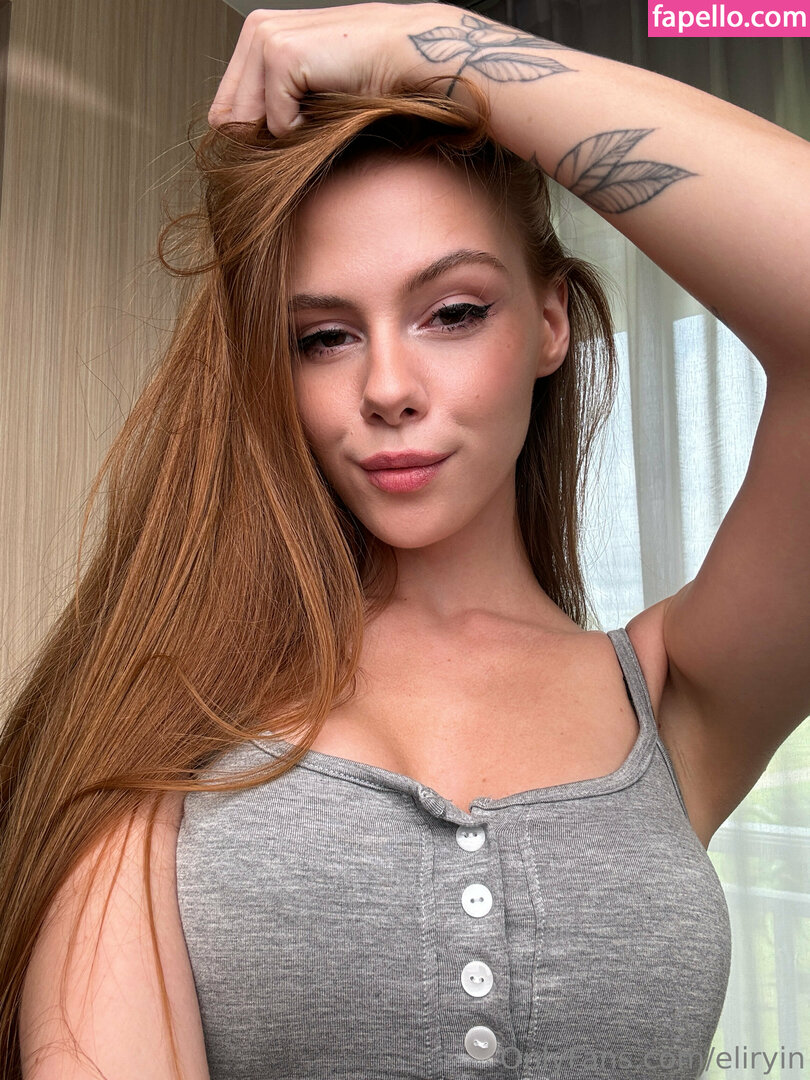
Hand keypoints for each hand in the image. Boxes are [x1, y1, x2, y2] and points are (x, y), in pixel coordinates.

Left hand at [208, 1, 459, 135]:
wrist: (409, 57)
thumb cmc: (368, 77)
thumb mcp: (308, 90)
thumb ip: (272, 104)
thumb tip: (241, 142)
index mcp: (259, 34)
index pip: (226, 107)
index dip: (252, 135)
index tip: (290, 134)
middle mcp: (257, 30)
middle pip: (230, 119)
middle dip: (265, 138)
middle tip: (309, 124)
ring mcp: (267, 39)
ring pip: (251, 123)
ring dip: (288, 133)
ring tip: (321, 110)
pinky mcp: (282, 56)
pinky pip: (279, 124)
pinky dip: (306, 129)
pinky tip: (333, 101)